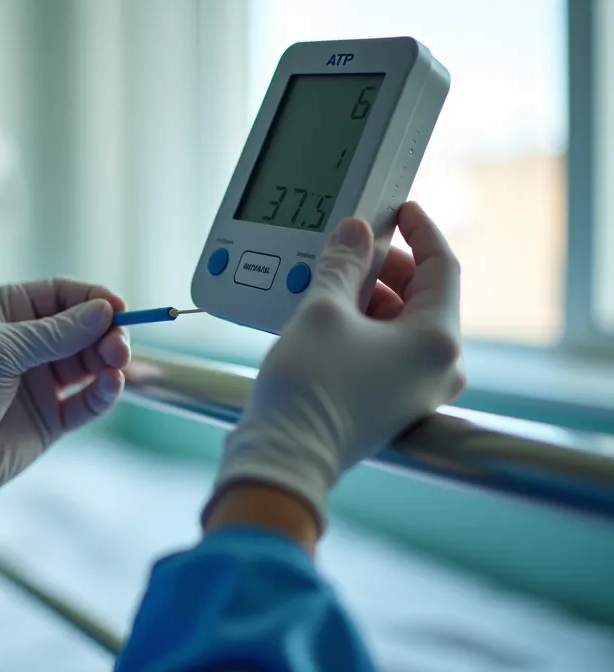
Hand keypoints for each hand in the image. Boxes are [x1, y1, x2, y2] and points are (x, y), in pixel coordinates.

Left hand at [0, 278, 130, 528]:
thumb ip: (53, 333)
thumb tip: (104, 311)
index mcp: (6, 312)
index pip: (61, 294)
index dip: (93, 299)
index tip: (120, 309)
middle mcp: (26, 343)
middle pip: (84, 327)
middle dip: (106, 332)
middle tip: (119, 345)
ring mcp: (40, 381)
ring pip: (91, 362)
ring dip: (109, 360)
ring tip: (116, 364)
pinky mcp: (51, 418)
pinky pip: (88, 400)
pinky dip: (104, 392)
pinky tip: (110, 386)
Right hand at [205, 202, 466, 529]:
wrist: (285, 454)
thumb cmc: (310, 389)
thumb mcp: (323, 309)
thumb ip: (343, 263)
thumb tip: (354, 234)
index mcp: (438, 341)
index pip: (443, 267)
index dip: (420, 231)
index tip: (399, 211)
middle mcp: (437, 369)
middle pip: (423, 297)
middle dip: (386, 266)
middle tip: (352, 246)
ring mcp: (415, 392)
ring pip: (402, 325)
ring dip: (368, 297)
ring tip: (328, 281)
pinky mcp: (389, 405)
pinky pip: (386, 352)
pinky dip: (361, 327)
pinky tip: (326, 316)